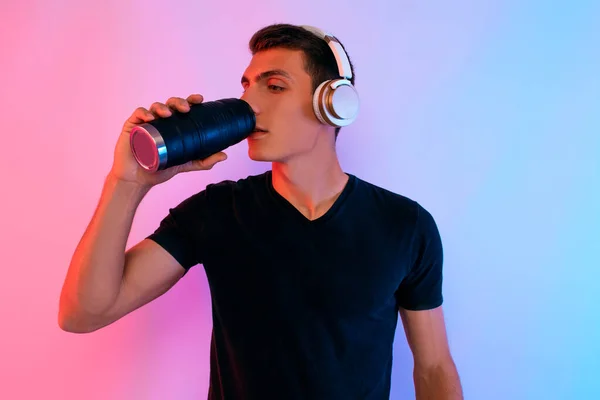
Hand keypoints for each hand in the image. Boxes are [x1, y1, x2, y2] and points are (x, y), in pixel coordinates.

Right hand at [109, 94, 227, 187]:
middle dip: (178, 102)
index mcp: (174, 126)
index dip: (191, 101)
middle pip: (170, 104)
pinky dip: (144, 113)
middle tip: (186, 109)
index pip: (183, 109)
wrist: (138, 179)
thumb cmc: (160, 168)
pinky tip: (150, 118)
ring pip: (155, 107)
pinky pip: (138, 115)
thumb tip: (225, 155)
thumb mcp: (186, 164)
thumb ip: (204, 161)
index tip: (200, 99)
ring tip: (168, 114)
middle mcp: (161, 121)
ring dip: (162, 107)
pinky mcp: (132, 126)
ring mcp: (147, 123)